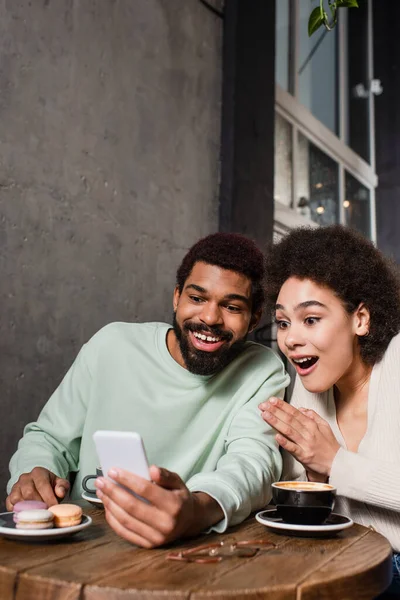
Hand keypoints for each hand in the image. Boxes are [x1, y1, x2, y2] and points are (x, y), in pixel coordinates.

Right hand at [6, 467, 69, 510]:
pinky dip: (18, 511)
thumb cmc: (51, 486)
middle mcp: (25, 478)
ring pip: (18, 499)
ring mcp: (16, 487)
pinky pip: (10, 505)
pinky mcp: (10, 496)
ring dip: (28, 509)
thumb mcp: (60, 483)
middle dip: (39, 505)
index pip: (42, 485)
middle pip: (29, 493)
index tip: (53, 507)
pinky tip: (27, 514)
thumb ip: (63, 486)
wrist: (39, 486)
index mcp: (38, 472)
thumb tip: (60, 493)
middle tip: (46, 512)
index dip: (48, 497)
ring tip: (38, 514)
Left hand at [95, 466, 222, 547]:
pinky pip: (124, 532)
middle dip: (113, 491)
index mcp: (174, 505)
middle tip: (100, 481)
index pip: (146, 489)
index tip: (112, 470)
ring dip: (109, 504)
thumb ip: (165, 475)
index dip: (127, 479)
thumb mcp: (178, 482)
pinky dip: (112, 519)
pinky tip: (107, 506)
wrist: (189, 521)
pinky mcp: (148, 545)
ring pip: (126, 520)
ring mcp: (157, 537)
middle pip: (132, 506)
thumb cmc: (179, 497)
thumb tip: (151, 469)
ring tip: (101, 491)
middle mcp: (166, 524)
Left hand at [259, 398, 339, 476]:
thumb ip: (313, 416)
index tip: (272, 400)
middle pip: (289, 419)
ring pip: (288, 431)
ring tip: (265, 415)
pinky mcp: (304, 456)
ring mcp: (305, 444)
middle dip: (275, 411)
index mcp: (312, 424)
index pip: (294, 412)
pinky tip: (276, 436)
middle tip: (263, 405)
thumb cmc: (329, 445)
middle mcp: (308, 432)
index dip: (282, 405)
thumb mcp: (324, 426)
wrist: (338, 463)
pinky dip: (284, 442)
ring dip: (276, 422)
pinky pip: (293, 448)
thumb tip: (301, 408)